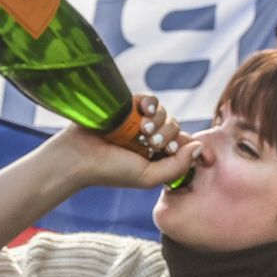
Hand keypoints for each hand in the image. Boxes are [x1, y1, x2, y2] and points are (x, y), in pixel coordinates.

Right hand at [41, 95, 198, 191]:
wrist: (77, 157)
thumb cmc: (110, 171)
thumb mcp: (148, 177)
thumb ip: (177, 167)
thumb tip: (199, 147)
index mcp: (156, 157)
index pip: (183, 144)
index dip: (182, 144)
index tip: (168, 150)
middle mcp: (149, 139)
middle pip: (175, 127)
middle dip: (165, 134)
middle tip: (148, 142)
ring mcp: (138, 122)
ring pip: (164, 112)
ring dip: (157, 120)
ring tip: (140, 129)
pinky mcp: (127, 107)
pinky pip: (150, 99)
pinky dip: (150, 102)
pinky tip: (142, 109)